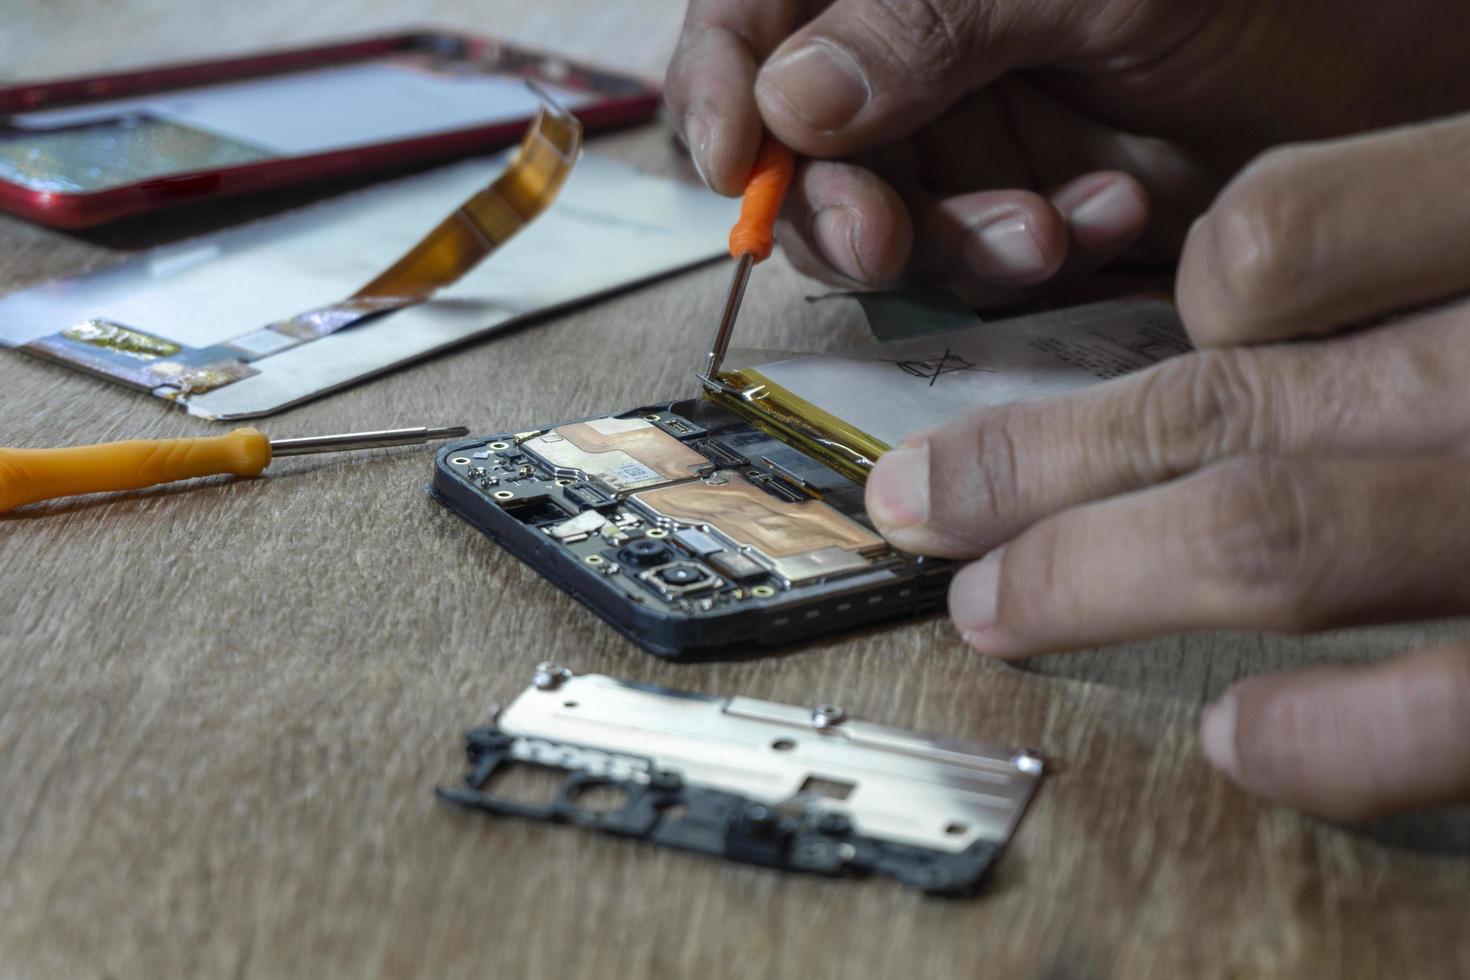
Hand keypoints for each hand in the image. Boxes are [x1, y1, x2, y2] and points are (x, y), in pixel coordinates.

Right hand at [666, 0, 1469, 303]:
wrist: (1417, 47)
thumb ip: (929, 20)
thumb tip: (788, 96)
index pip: (758, 15)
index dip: (721, 87)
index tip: (732, 160)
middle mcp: (927, 42)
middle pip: (803, 140)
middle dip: (834, 201)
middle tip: (877, 236)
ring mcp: (981, 124)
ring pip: (889, 216)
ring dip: (948, 243)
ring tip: (1039, 230)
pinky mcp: (1037, 197)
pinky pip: (982, 258)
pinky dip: (1028, 255)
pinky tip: (1110, 217)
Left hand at [863, 115, 1469, 819]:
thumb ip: (1419, 222)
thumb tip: (1247, 295)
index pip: (1268, 241)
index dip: (1176, 301)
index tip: (1135, 342)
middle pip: (1218, 403)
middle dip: (1034, 465)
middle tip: (916, 500)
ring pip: (1271, 533)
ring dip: (1094, 577)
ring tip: (989, 608)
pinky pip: (1437, 712)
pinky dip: (1319, 738)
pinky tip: (1233, 736)